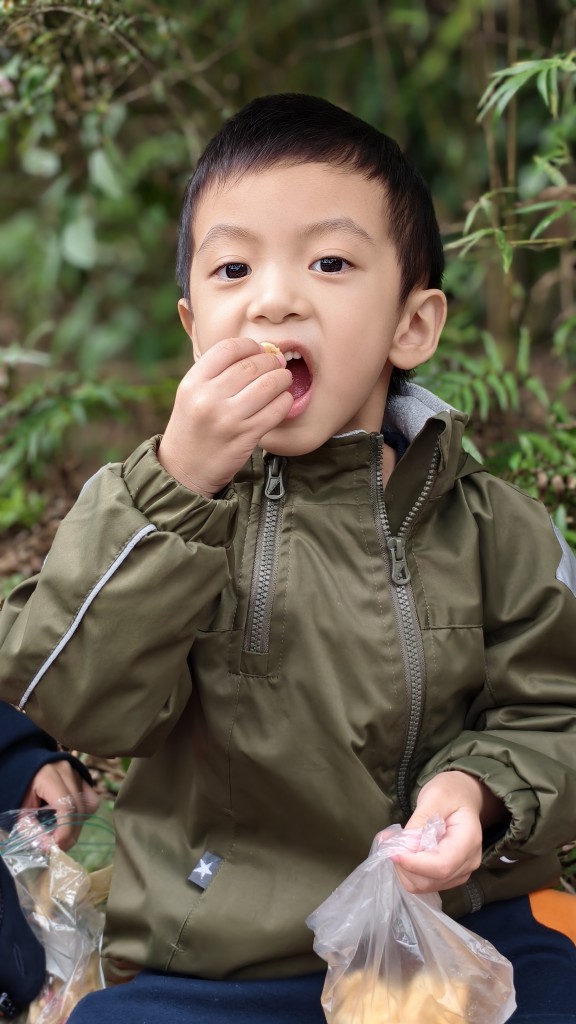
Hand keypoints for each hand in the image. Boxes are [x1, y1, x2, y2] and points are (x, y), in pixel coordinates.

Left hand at [21, 760, 99, 850]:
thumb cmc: (19, 788)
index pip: (66, 806)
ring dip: (77, 824)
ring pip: (88, 805)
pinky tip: (70, 818)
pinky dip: (84, 813)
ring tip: (62, 832)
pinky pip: (91, 799)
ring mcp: (77, 771)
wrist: (22, 766)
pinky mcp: (82, 776)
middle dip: (70, 833)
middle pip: (79, 808)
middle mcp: (67, 770)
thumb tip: (49, 847)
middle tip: (57, 847)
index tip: (56, 847)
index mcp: (48, 776)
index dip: (64, 831)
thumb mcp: (19, 809)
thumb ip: (31, 828)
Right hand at [158, 337, 292, 495]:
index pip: (229, 348)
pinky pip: (276, 410)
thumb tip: (258, 352)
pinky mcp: (246, 436)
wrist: (184, 470)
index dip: (251, 346)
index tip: (259, 351)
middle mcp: (208, 398)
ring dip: (283, 379)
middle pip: (252, 365)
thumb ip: (216, 373)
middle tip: (278, 365)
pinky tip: (282, 401)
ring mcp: (228, 418)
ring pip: (269, 385)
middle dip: (272, 362)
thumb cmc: (193, 428)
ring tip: (283, 381)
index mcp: (193, 382)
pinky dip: (285, 401)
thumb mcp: (191, 394)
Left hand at [391, 771, 506, 893]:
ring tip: (395, 844)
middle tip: (389, 842)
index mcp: (468, 841)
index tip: (392, 851)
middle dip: (404, 865)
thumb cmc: (450, 792)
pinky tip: (403, 851)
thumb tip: (405, 846)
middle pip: (431, 880)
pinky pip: (425, 882)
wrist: (464, 796)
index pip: (441, 866)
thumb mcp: (434, 796)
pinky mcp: (450, 875)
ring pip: (424, 885)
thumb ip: (420, 821)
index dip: (414, 864)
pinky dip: (408, 870)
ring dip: (404, 869)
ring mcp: (460, 872)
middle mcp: (468, 863)